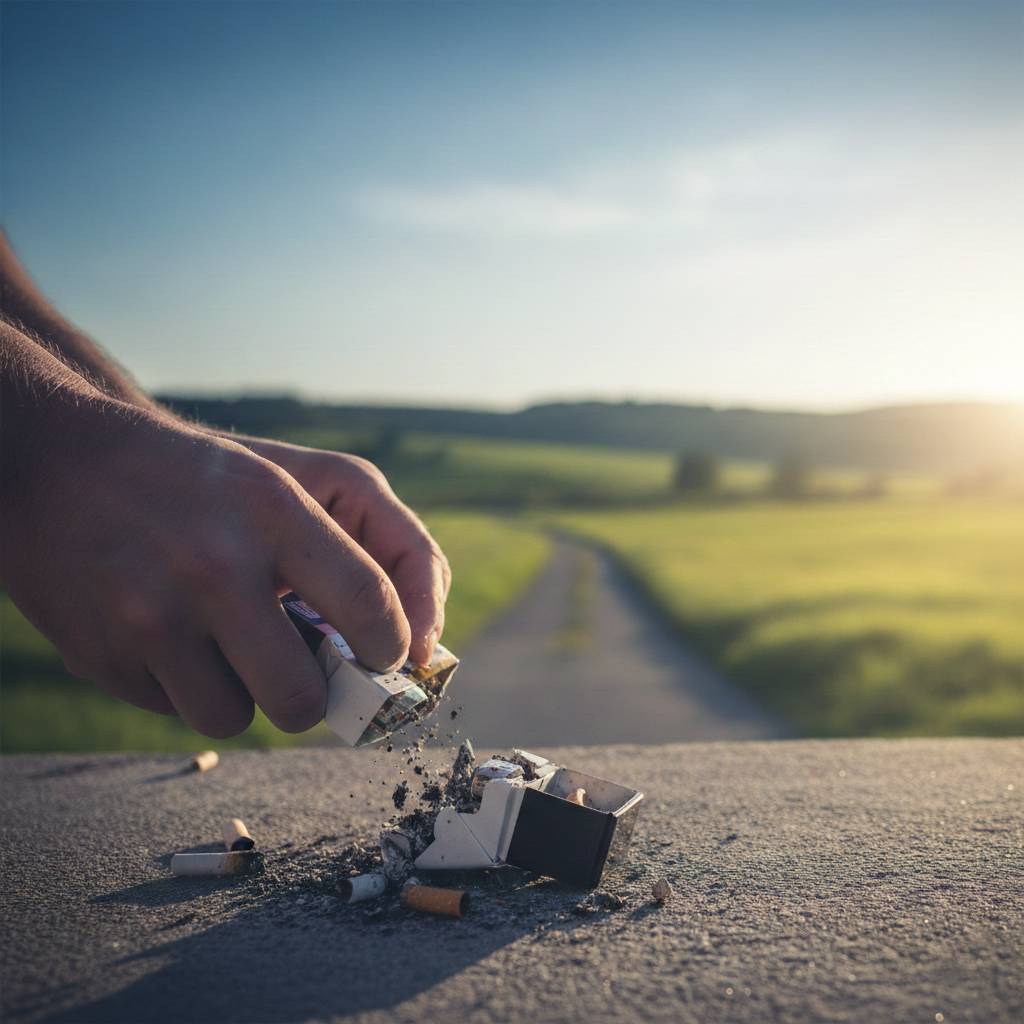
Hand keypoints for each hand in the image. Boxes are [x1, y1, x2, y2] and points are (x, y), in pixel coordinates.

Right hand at [3, 400, 411, 737]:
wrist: (61, 465)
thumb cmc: (203, 482)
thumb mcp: (288, 478)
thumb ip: (371, 544)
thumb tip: (420, 645)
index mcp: (272, 508)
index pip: (369, 602)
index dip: (392, 645)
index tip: (388, 655)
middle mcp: (212, 565)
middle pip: (299, 696)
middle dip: (316, 697)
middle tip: (310, 671)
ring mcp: (150, 617)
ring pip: (235, 719)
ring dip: (246, 694)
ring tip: (229, 642)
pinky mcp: (104, 655)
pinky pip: (178, 711)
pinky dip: (189, 686)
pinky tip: (172, 633)